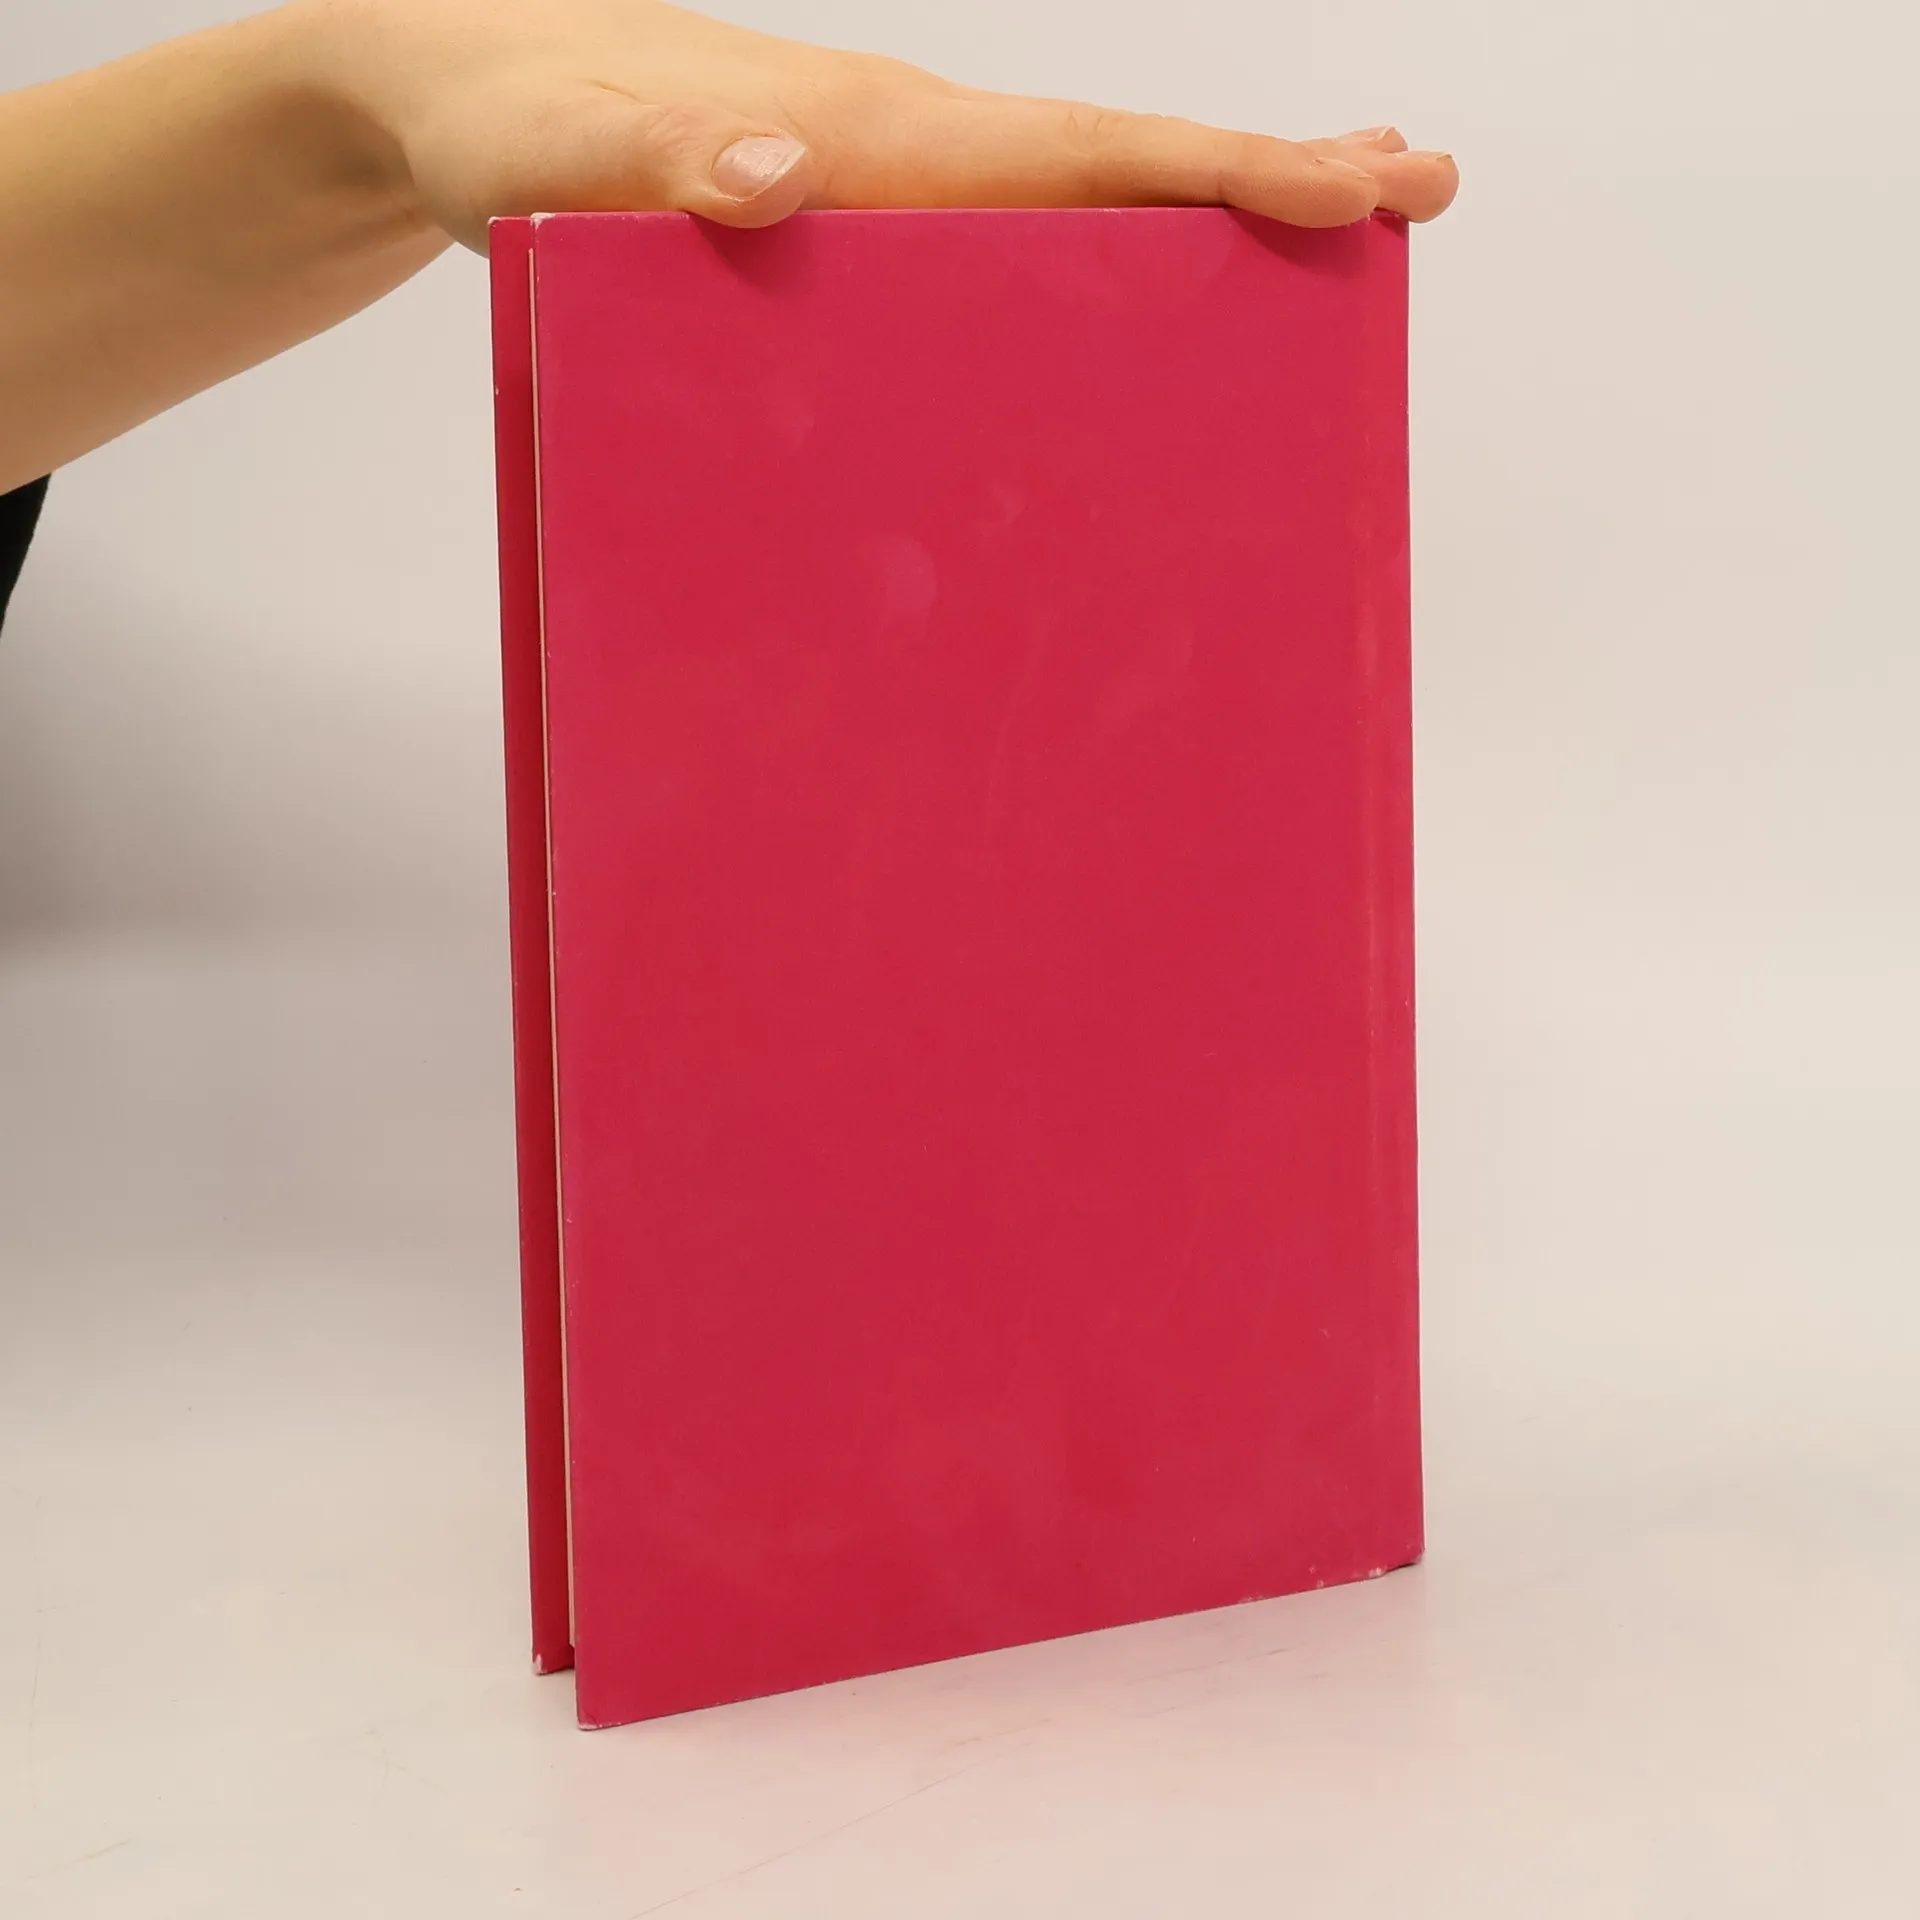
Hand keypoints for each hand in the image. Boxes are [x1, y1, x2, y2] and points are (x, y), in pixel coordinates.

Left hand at [306, 0, 1457, 248]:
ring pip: (1076, 206)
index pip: (1080, 154)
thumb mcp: (553, 158)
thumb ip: (653, 162)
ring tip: (1324, 236)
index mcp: (872, 135)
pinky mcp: (856, 231)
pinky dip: (1097, 265)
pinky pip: (1003, 256)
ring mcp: (889, 187)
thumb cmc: (504, 130)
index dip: (1224, 173)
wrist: (456, 101)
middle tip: (1412, 192)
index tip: (1357, 185)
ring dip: (1203, 219)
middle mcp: (905, 149)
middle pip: (1118, 169)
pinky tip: (1129, 312)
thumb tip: (786, 171)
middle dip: (1269, 181)